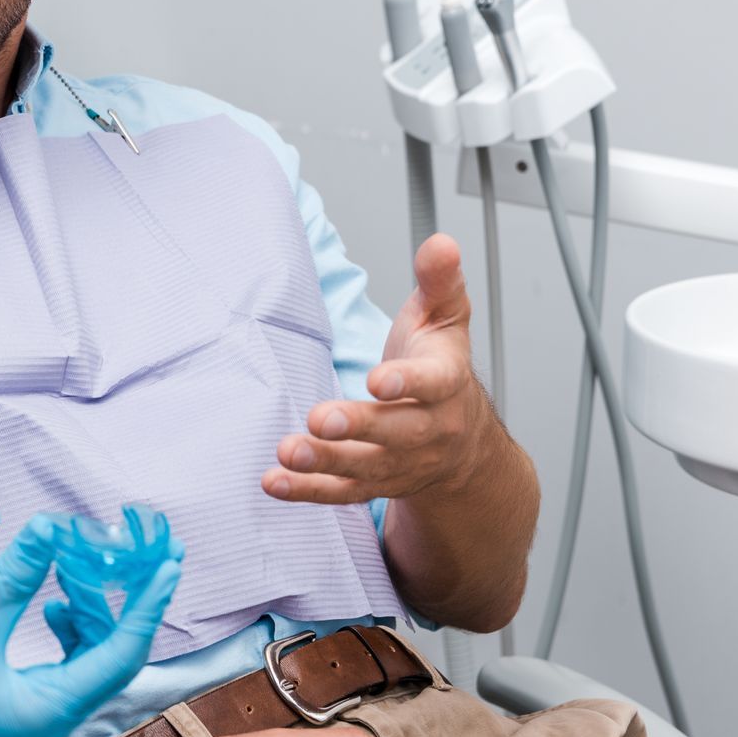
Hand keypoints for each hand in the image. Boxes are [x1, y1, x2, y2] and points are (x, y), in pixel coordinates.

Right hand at [0, 514, 183, 736]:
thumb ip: (15, 576)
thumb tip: (52, 525)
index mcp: (51, 710)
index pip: (122, 652)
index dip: (148, 603)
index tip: (170, 559)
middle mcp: (52, 715)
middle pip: (110, 652)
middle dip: (124, 599)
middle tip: (134, 549)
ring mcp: (33, 710)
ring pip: (86, 654)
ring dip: (90, 609)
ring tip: (81, 565)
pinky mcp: (12, 700)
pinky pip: (60, 660)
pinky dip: (64, 624)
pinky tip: (53, 598)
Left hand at [265, 234, 492, 505]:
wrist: (463, 442)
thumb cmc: (440, 367)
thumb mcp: (446, 319)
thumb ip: (440, 281)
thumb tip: (442, 243)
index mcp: (447, 385)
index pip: (433, 385)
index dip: (407, 383)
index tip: (378, 379)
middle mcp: (429, 431)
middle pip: (396, 433)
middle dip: (358, 427)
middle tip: (318, 418)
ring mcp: (402, 463)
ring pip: (366, 468)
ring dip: (324, 463)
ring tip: (287, 452)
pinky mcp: (375, 483)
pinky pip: (342, 493)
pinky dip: (308, 491)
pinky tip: (274, 481)